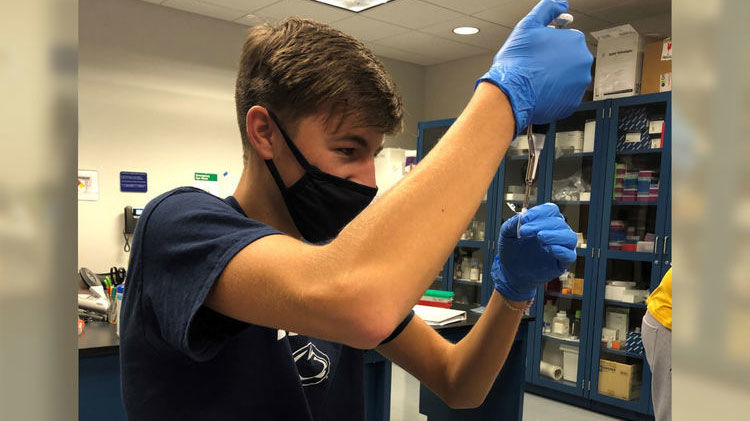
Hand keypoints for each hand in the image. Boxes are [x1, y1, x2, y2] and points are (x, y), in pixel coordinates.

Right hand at [476, 0, 592, 135]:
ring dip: (556, 78)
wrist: (510, 94)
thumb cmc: (517, 62)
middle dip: (555, 62)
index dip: (550, 45)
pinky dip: (555, 94)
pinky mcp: (573, 102)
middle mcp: (583, 61)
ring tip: (537, 79)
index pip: (566, 39)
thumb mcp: (528, 25)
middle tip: (536, 66)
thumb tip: (561, 4)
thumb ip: (548, 8)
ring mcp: (580, 84)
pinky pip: (565, 95)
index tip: (539, 52)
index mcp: (575, 40)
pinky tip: (541, 91)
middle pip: (569, 59)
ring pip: (569, 77)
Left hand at [491, 203, 576, 300]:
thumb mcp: (506, 235)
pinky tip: (549, 248)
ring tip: (540, 237)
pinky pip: (569, 255)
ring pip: (569, 237)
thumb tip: (520, 216)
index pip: (550, 210)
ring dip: (554, 235)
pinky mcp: (562, 263)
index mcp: (545, 222)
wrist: (511, 272)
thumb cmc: (511, 250)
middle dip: (541, 224)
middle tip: (524, 231)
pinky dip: (561, 250)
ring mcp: (561, 248)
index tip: (523, 219)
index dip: (538, 212)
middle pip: (558, 222)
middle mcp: (556, 232)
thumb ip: (511, 224)